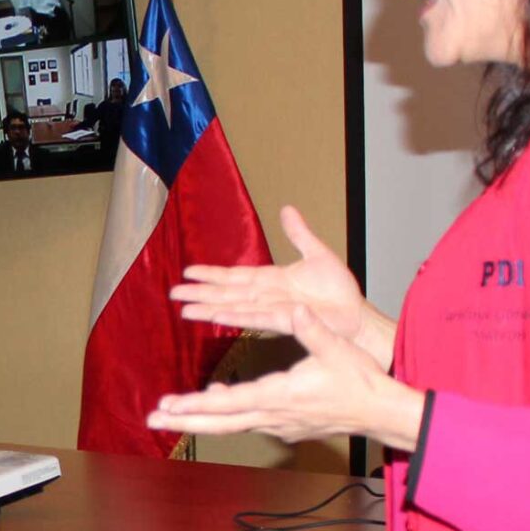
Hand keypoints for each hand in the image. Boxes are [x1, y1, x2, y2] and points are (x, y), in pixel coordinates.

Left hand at [147, 306, 425, 449]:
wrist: (381, 413)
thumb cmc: (360, 381)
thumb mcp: (337, 350)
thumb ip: (312, 329)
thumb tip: (296, 308)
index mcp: (280, 395)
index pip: (229, 402)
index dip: (196, 404)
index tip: (169, 405)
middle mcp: (274, 415)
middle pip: (220, 422)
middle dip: (185, 420)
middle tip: (153, 419)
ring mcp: (278, 425)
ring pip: (230, 425)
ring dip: (199, 419)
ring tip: (170, 416)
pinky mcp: (285, 426)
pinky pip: (247, 422)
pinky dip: (226, 415)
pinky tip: (215, 400)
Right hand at [170, 205, 379, 358]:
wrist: (356, 315)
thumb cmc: (339, 292)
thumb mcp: (317, 253)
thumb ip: (298, 234)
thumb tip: (287, 210)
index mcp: (271, 280)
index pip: (234, 276)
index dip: (211, 274)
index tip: (188, 272)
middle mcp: (266, 296)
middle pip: (226, 294)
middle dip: (199, 293)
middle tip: (172, 294)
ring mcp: (273, 309)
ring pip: (234, 307)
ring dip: (209, 309)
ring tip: (184, 311)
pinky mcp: (285, 320)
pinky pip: (256, 317)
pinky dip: (235, 317)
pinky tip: (216, 316)